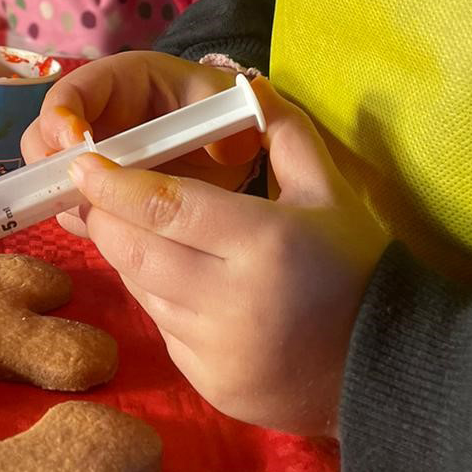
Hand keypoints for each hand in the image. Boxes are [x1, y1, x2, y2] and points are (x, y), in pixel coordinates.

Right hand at [20, 52, 264, 197]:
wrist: (233, 152)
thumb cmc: (228, 119)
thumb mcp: (232, 110)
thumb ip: (232, 118)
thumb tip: (235, 132)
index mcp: (121, 83)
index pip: (73, 92)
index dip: (64, 117)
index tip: (77, 146)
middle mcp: (95, 118)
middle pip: (44, 136)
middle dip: (51, 164)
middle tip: (73, 191)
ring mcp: (92, 159)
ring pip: (50, 175)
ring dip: (63, 196)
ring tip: (93, 215)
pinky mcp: (97, 194)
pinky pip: (72, 206)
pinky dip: (81, 219)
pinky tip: (106, 230)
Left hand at [65, 81, 388, 435]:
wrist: (387, 366)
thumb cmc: (355, 266)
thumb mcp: (329, 191)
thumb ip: (284, 133)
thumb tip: (248, 85)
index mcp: (263, 242)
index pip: (165, 206)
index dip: (115, 183)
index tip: (84, 163)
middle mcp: (232, 301)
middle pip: (137, 250)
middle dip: (105, 217)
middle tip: (91, 192)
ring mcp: (217, 351)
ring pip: (142, 290)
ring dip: (130, 256)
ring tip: (139, 229)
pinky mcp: (209, 385)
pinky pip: (163, 329)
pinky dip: (159, 299)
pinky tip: (178, 280)